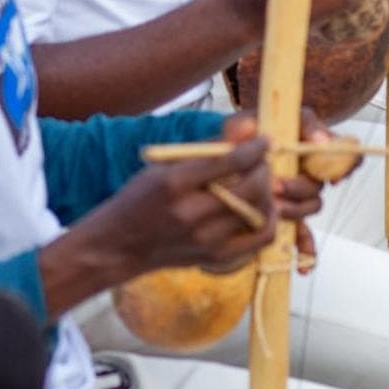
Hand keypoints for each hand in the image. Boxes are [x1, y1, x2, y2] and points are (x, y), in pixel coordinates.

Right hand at [54, 132, 277, 299]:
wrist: (120, 245)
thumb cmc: (141, 197)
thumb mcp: (163, 165)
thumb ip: (206, 148)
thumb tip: (247, 130)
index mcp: (175, 183)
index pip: (229, 162)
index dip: (255, 148)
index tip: (266, 139)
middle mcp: (192, 213)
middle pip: (251, 188)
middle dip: (264, 169)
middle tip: (262, 161)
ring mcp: (206, 239)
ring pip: (259, 212)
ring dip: (268, 193)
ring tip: (260, 182)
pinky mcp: (216, 258)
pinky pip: (260, 239)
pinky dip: (268, 220)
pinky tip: (261, 208)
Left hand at [222, 112, 326, 275]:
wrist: (212, 161)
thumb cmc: (235, 137)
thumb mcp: (245, 122)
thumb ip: (277, 121)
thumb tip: (313, 138)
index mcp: (305, 142)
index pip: (341, 150)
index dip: (344, 161)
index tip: (332, 172)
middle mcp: (307, 168)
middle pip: (320, 181)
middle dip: (300, 185)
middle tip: (276, 185)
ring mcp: (297, 193)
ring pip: (311, 206)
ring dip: (295, 209)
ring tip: (271, 208)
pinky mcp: (287, 215)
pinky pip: (304, 236)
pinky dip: (305, 251)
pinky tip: (301, 265)